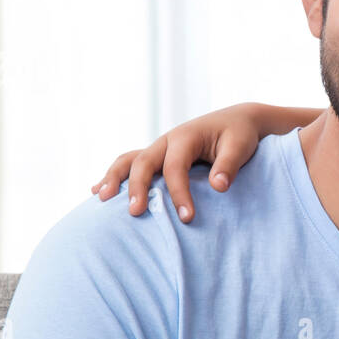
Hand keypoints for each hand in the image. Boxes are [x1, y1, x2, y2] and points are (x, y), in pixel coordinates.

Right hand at [89, 103, 260, 221]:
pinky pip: (131, 164)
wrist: (237, 121)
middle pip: (144, 162)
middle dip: (137, 187)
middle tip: (135, 213)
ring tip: (101, 199)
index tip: (187, 217)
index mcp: (186, 136)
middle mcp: (167, 140)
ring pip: (130, 160)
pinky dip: (116, 177)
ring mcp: (160, 148)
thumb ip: (229, 165)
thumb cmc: (239, 134)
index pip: (175, 167)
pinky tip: (98, 191)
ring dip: (114, 178)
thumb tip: (218, 187)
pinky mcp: (159, 156)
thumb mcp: (240, 146)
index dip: (179, 192)